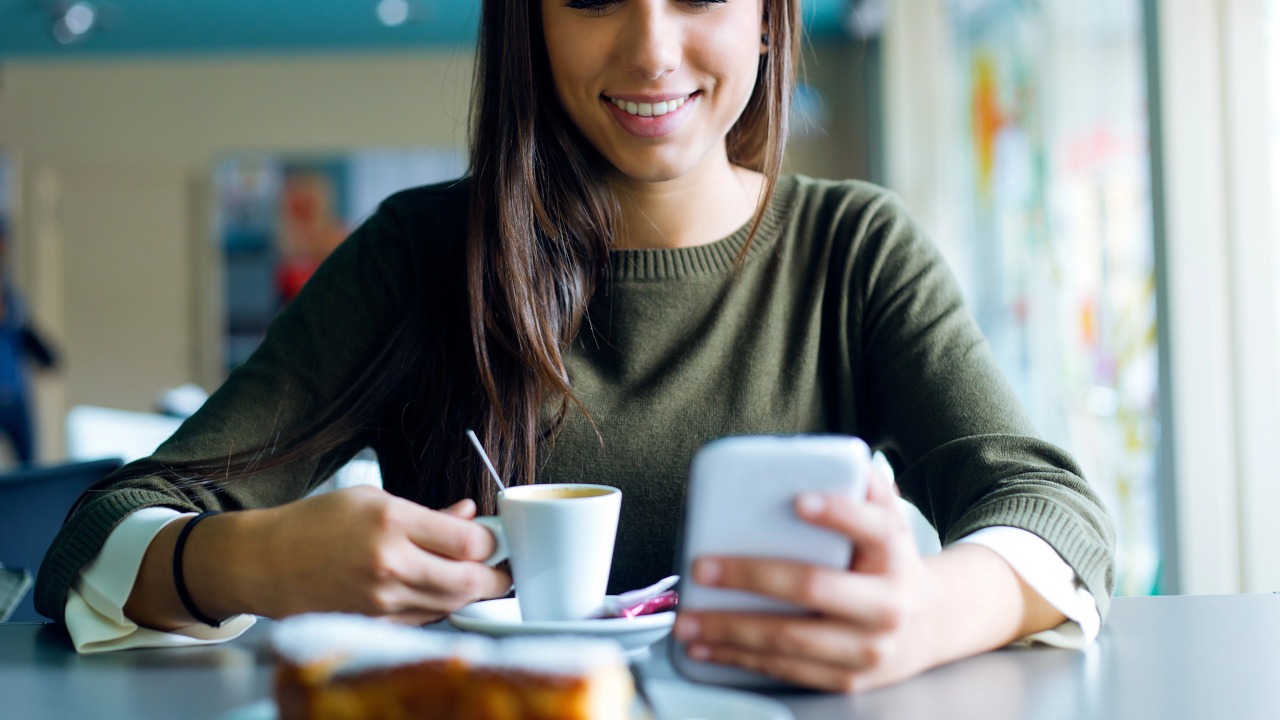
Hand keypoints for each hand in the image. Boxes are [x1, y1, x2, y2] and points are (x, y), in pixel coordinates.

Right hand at [185, 486, 511, 625]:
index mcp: (392, 522)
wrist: (264, 563)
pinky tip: (438, 592)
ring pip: (450, 605)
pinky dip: (439, 607)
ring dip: (470, 594)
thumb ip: (428, 514)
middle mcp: (389, 564)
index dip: (491, 543)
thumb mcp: (374, 499)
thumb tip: (471, 515)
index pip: (469, 542)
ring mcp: (381, 601)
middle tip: (502, 569)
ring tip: (474, 578)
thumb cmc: (315, 524)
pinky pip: (425, 620)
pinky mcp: (374, 624)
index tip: (491, 539)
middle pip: (469, 582)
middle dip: (495, 577)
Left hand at [674, 470, 943, 692]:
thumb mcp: (887, 522)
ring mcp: (867, 647)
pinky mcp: (848, 678)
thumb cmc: (886, 564)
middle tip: (702, 566)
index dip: (838, 513)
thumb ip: (865, 487)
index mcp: (894, 554)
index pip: (872, 527)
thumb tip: (840, 454)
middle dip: (751, 576)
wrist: (929, 627)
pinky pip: (787, 668)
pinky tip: (707, 648)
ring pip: (791, 638)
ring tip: (688, 620)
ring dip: (730, 630)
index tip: (798, 501)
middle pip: (814, 587)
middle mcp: (886, 604)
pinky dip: (741, 659)